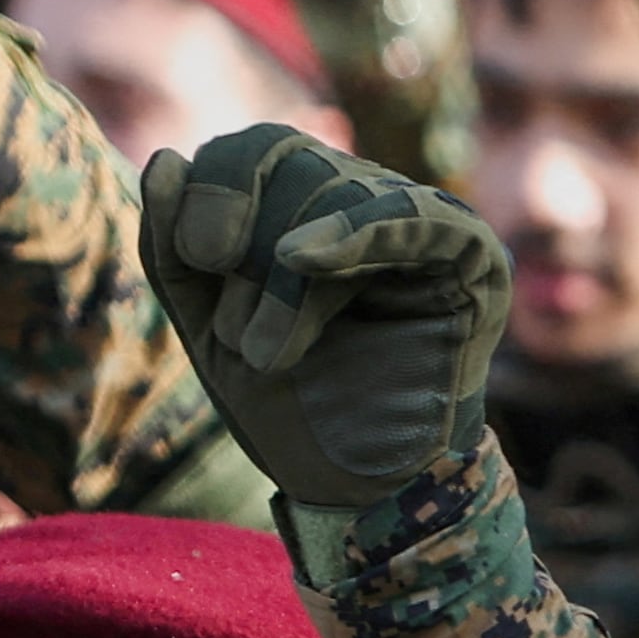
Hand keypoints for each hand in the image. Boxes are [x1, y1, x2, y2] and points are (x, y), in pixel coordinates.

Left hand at [136, 130, 510, 509]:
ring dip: (288, 284)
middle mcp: (368, 204)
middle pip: (295, 163)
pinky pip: (417, 217)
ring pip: (342, 193)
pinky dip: (358, 231)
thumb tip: (165, 158)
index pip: (260, 150)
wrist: (360, 488)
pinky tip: (304, 259)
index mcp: (309, 207)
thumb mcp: (208, 325)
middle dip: (248, 250)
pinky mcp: (474, 262)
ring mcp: (424, 229)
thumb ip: (175, 250)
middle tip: (237, 338)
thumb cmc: (290, 407)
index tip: (201, 259)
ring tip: (269, 355)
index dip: (220, 189)